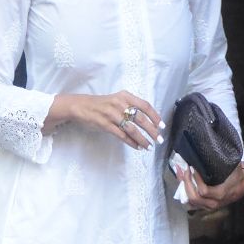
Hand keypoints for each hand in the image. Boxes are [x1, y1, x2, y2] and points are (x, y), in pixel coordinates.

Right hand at [46, 91, 164, 150]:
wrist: (81, 106)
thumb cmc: (102, 104)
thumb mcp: (117, 100)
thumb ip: (131, 106)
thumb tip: (148, 120)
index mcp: (125, 96)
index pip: (145, 106)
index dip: (155, 116)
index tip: (162, 126)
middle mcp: (120, 104)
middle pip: (140, 118)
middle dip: (152, 130)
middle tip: (159, 139)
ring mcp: (112, 114)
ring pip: (132, 129)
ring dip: (142, 139)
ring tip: (149, 146)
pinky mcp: (105, 124)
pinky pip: (121, 135)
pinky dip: (130, 142)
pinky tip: (137, 146)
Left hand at [181, 162, 243, 210]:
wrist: (242, 188)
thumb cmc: (237, 177)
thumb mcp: (234, 168)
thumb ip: (225, 163)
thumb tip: (212, 151)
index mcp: (221, 194)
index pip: (203, 191)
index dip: (196, 179)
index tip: (194, 168)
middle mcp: (213, 203)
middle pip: (194, 197)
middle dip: (187, 182)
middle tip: (185, 169)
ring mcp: (208, 206)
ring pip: (190, 201)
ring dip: (183, 185)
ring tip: (181, 172)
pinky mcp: (204, 206)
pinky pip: (191, 202)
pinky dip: (184, 190)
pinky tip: (181, 179)